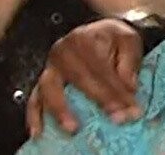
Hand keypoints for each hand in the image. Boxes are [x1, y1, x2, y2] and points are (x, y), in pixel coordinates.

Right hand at [26, 19, 142, 136]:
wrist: (98, 33)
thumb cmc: (113, 39)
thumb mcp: (128, 41)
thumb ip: (129, 63)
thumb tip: (128, 87)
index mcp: (84, 38)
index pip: (100, 66)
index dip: (116, 88)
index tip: (130, 106)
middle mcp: (63, 51)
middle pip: (79, 78)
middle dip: (99, 99)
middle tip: (116, 117)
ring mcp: (50, 66)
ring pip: (50, 89)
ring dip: (60, 110)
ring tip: (73, 127)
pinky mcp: (43, 81)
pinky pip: (35, 98)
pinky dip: (35, 115)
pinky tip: (38, 132)